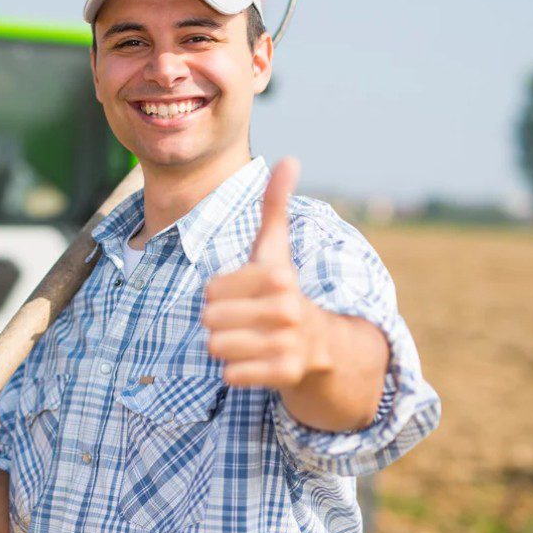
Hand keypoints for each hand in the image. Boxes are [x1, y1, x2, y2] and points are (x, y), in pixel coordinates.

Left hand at [202, 157, 332, 388]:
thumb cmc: (283, 290)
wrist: (323, 343)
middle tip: (244, 320)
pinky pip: (231, 374)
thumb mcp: (275, 249)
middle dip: (219, 321)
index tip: (243, 294)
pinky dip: (236, 371)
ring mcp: (288, 342)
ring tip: (249, 339)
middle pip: (210, 319)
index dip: (220, 294)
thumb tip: (290, 158)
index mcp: (278, 277)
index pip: (211, 290)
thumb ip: (275, 205)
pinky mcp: (286, 372)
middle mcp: (287, 308)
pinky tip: (256, 360)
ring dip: (226, 346)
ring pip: (217, 347)